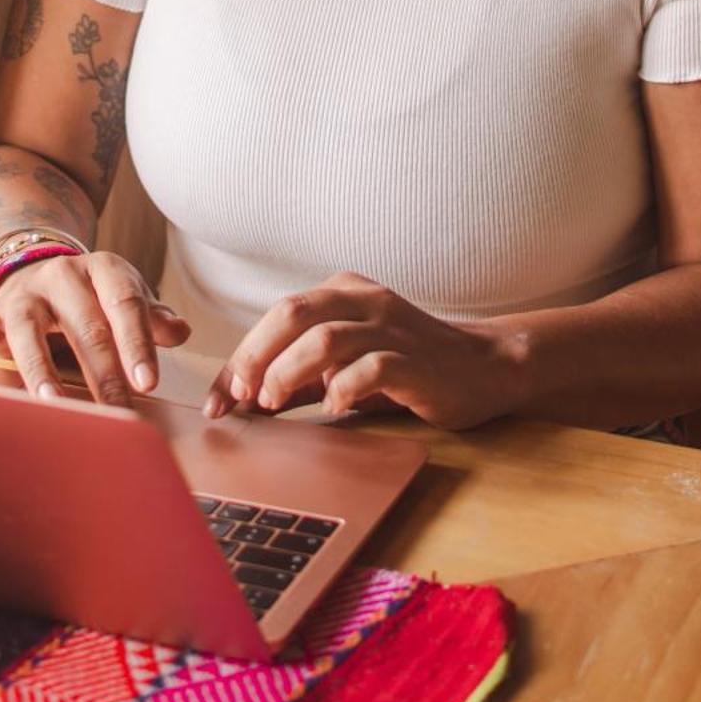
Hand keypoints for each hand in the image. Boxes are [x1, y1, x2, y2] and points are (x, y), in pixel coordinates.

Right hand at [0, 250, 189, 407]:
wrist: (42, 263)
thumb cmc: (95, 294)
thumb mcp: (125, 295)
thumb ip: (152, 317)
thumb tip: (181, 331)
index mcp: (103, 270)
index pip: (124, 306)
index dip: (137, 343)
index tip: (148, 382)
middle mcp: (63, 277)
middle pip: (85, 325)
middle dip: (102, 370)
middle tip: (117, 411)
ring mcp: (25, 295)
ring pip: (31, 333)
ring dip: (40, 370)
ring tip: (50, 402)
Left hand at [202, 272, 516, 429]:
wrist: (483, 368)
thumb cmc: (408, 367)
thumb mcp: (346, 365)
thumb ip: (301, 379)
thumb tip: (243, 403)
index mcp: (343, 292)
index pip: (278, 315)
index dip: (241, 356)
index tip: (217, 400)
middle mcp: (363, 300)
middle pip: (292, 313)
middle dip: (256, 356)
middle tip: (239, 397)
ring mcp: (391, 326)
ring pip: (325, 338)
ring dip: (289, 373)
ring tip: (272, 404)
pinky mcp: (416, 360)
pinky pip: (372, 368)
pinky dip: (343, 389)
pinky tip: (333, 409)